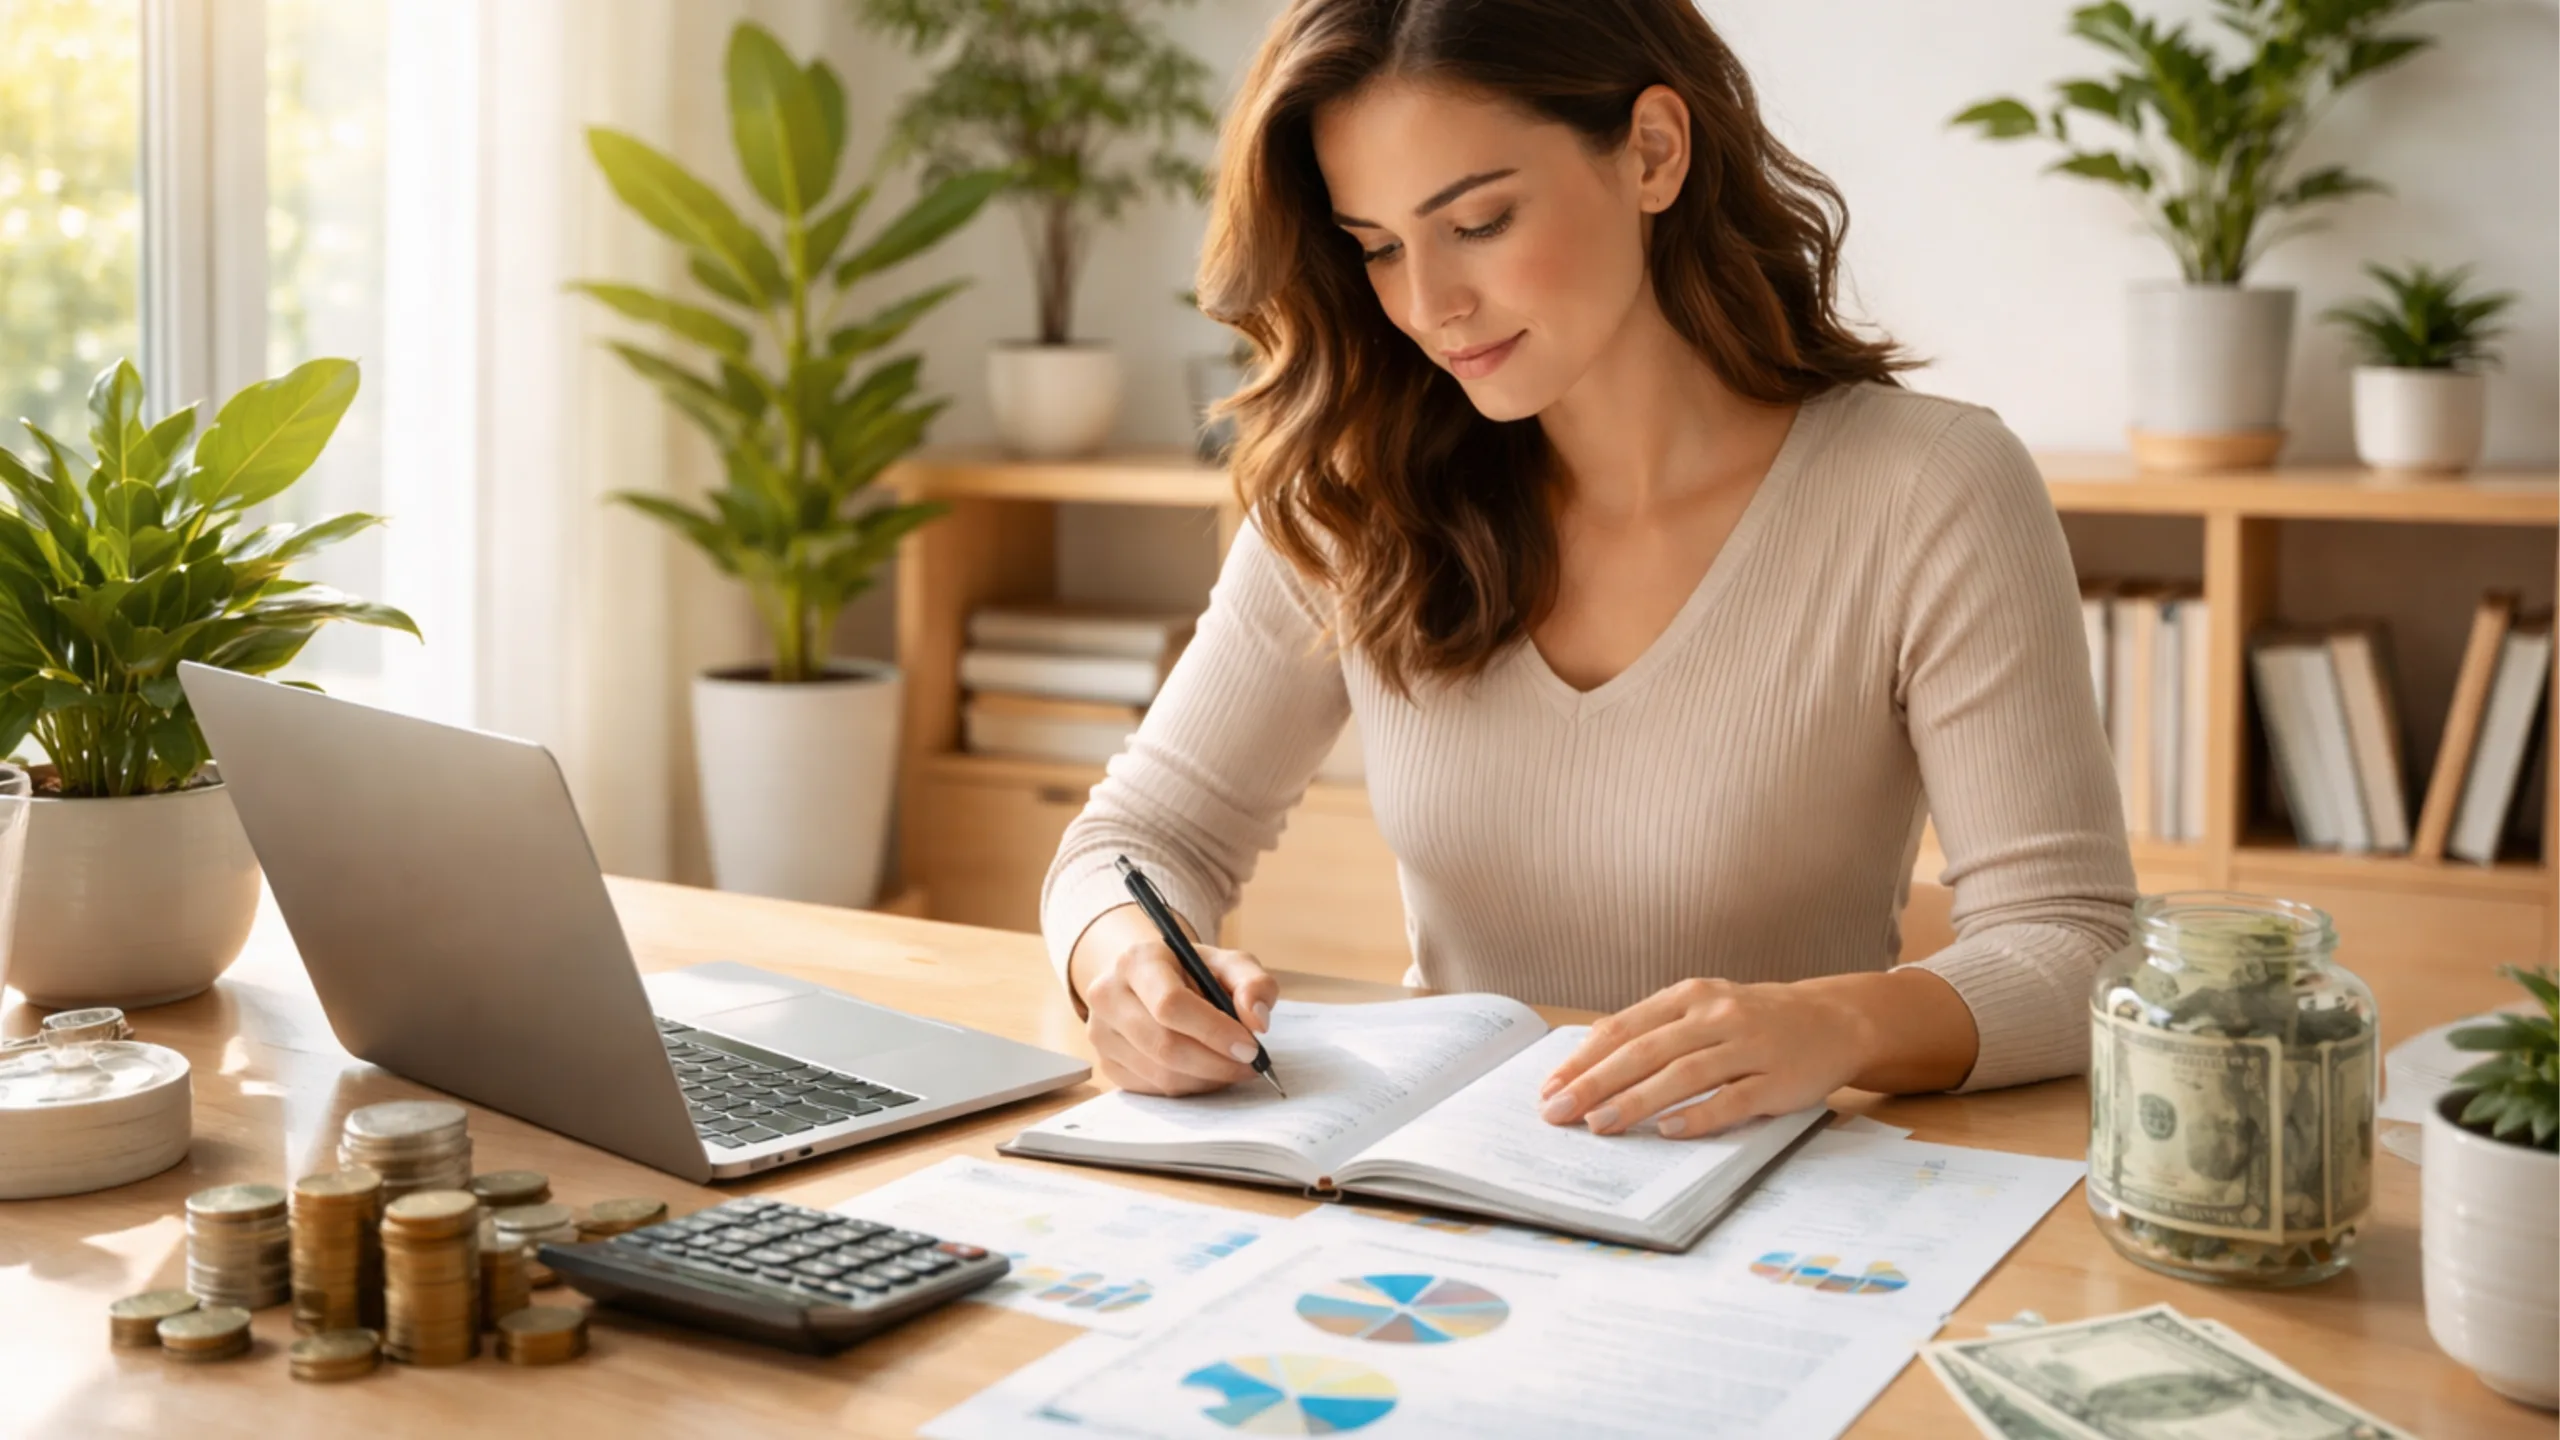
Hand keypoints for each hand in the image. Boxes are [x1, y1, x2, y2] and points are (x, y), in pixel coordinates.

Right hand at [1071, 915, 1277, 1096]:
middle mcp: (1107, 995)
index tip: (1250, 1047)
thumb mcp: (1228, 964)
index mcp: (1136, 961)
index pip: (1170, 1004)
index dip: (1214, 1031)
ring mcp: (1100, 1034)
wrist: (1147, 981)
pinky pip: (1153, 1089)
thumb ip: (1253, 983)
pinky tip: (1206, 1071)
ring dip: (1207, 1078)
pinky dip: (1189, 1086)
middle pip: (1164, 1045)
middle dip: (1216, 1063)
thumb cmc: (1192, 972)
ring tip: (1232, 1066)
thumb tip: (1257, 1022)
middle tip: (1250, 1065)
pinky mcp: (1106, 1064)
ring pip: (1161, 1074)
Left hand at [1537, 977, 1873, 1137]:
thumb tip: (1591, 1056)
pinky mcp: (1776, 1080)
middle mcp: (1716, 1016)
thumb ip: (1655, 1028)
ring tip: (1600, 1124)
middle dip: (1595, 1083)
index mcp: (1690, 996)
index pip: (1624, 1028)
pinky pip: (1732, 1100)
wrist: (1835, 1019)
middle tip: (1559, 1112)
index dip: (1584, 1059)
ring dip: (1637, 1101)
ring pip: (1682, 1075)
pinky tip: (1668, 1131)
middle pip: (1645, 1051)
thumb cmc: (1755, 1018)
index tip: (1550, 1087)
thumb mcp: (1703, 1006)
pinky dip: (1698, 1116)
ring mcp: (1748, 1047)